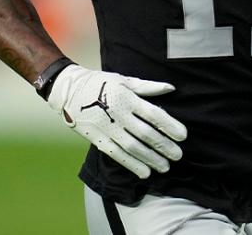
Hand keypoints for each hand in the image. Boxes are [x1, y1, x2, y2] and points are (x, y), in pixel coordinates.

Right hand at [47, 65, 187, 177]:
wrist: (68, 91)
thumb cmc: (100, 83)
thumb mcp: (124, 80)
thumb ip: (148, 87)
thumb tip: (171, 88)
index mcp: (127, 98)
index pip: (153, 114)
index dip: (169, 126)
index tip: (183, 136)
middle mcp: (118, 114)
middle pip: (145, 133)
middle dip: (163, 146)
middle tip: (178, 155)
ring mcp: (107, 128)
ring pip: (132, 147)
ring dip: (150, 159)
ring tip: (165, 167)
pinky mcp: (97, 139)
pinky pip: (116, 154)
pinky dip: (131, 164)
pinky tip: (144, 172)